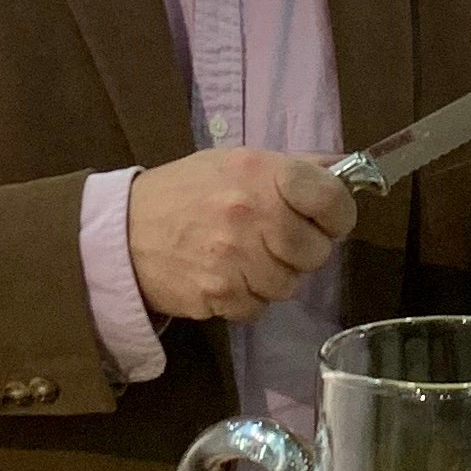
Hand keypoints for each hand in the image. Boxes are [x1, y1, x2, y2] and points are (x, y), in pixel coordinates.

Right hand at [126, 149, 354, 325]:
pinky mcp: (220, 292)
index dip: (337, 214)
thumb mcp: (237, 162)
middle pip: (317, 252)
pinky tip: (227, 277)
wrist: (124, 230)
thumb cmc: (187, 191)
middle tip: (275, 241)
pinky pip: (260, 308)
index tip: (324, 219)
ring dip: (274, 277)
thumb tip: (347, 169)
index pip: (332, 199)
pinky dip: (248, 299)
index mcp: (262, 170)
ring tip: (245, 258)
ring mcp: (236, 255)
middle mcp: (253, 211)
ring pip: (290, 285)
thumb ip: (295, 166)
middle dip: (301, 251)